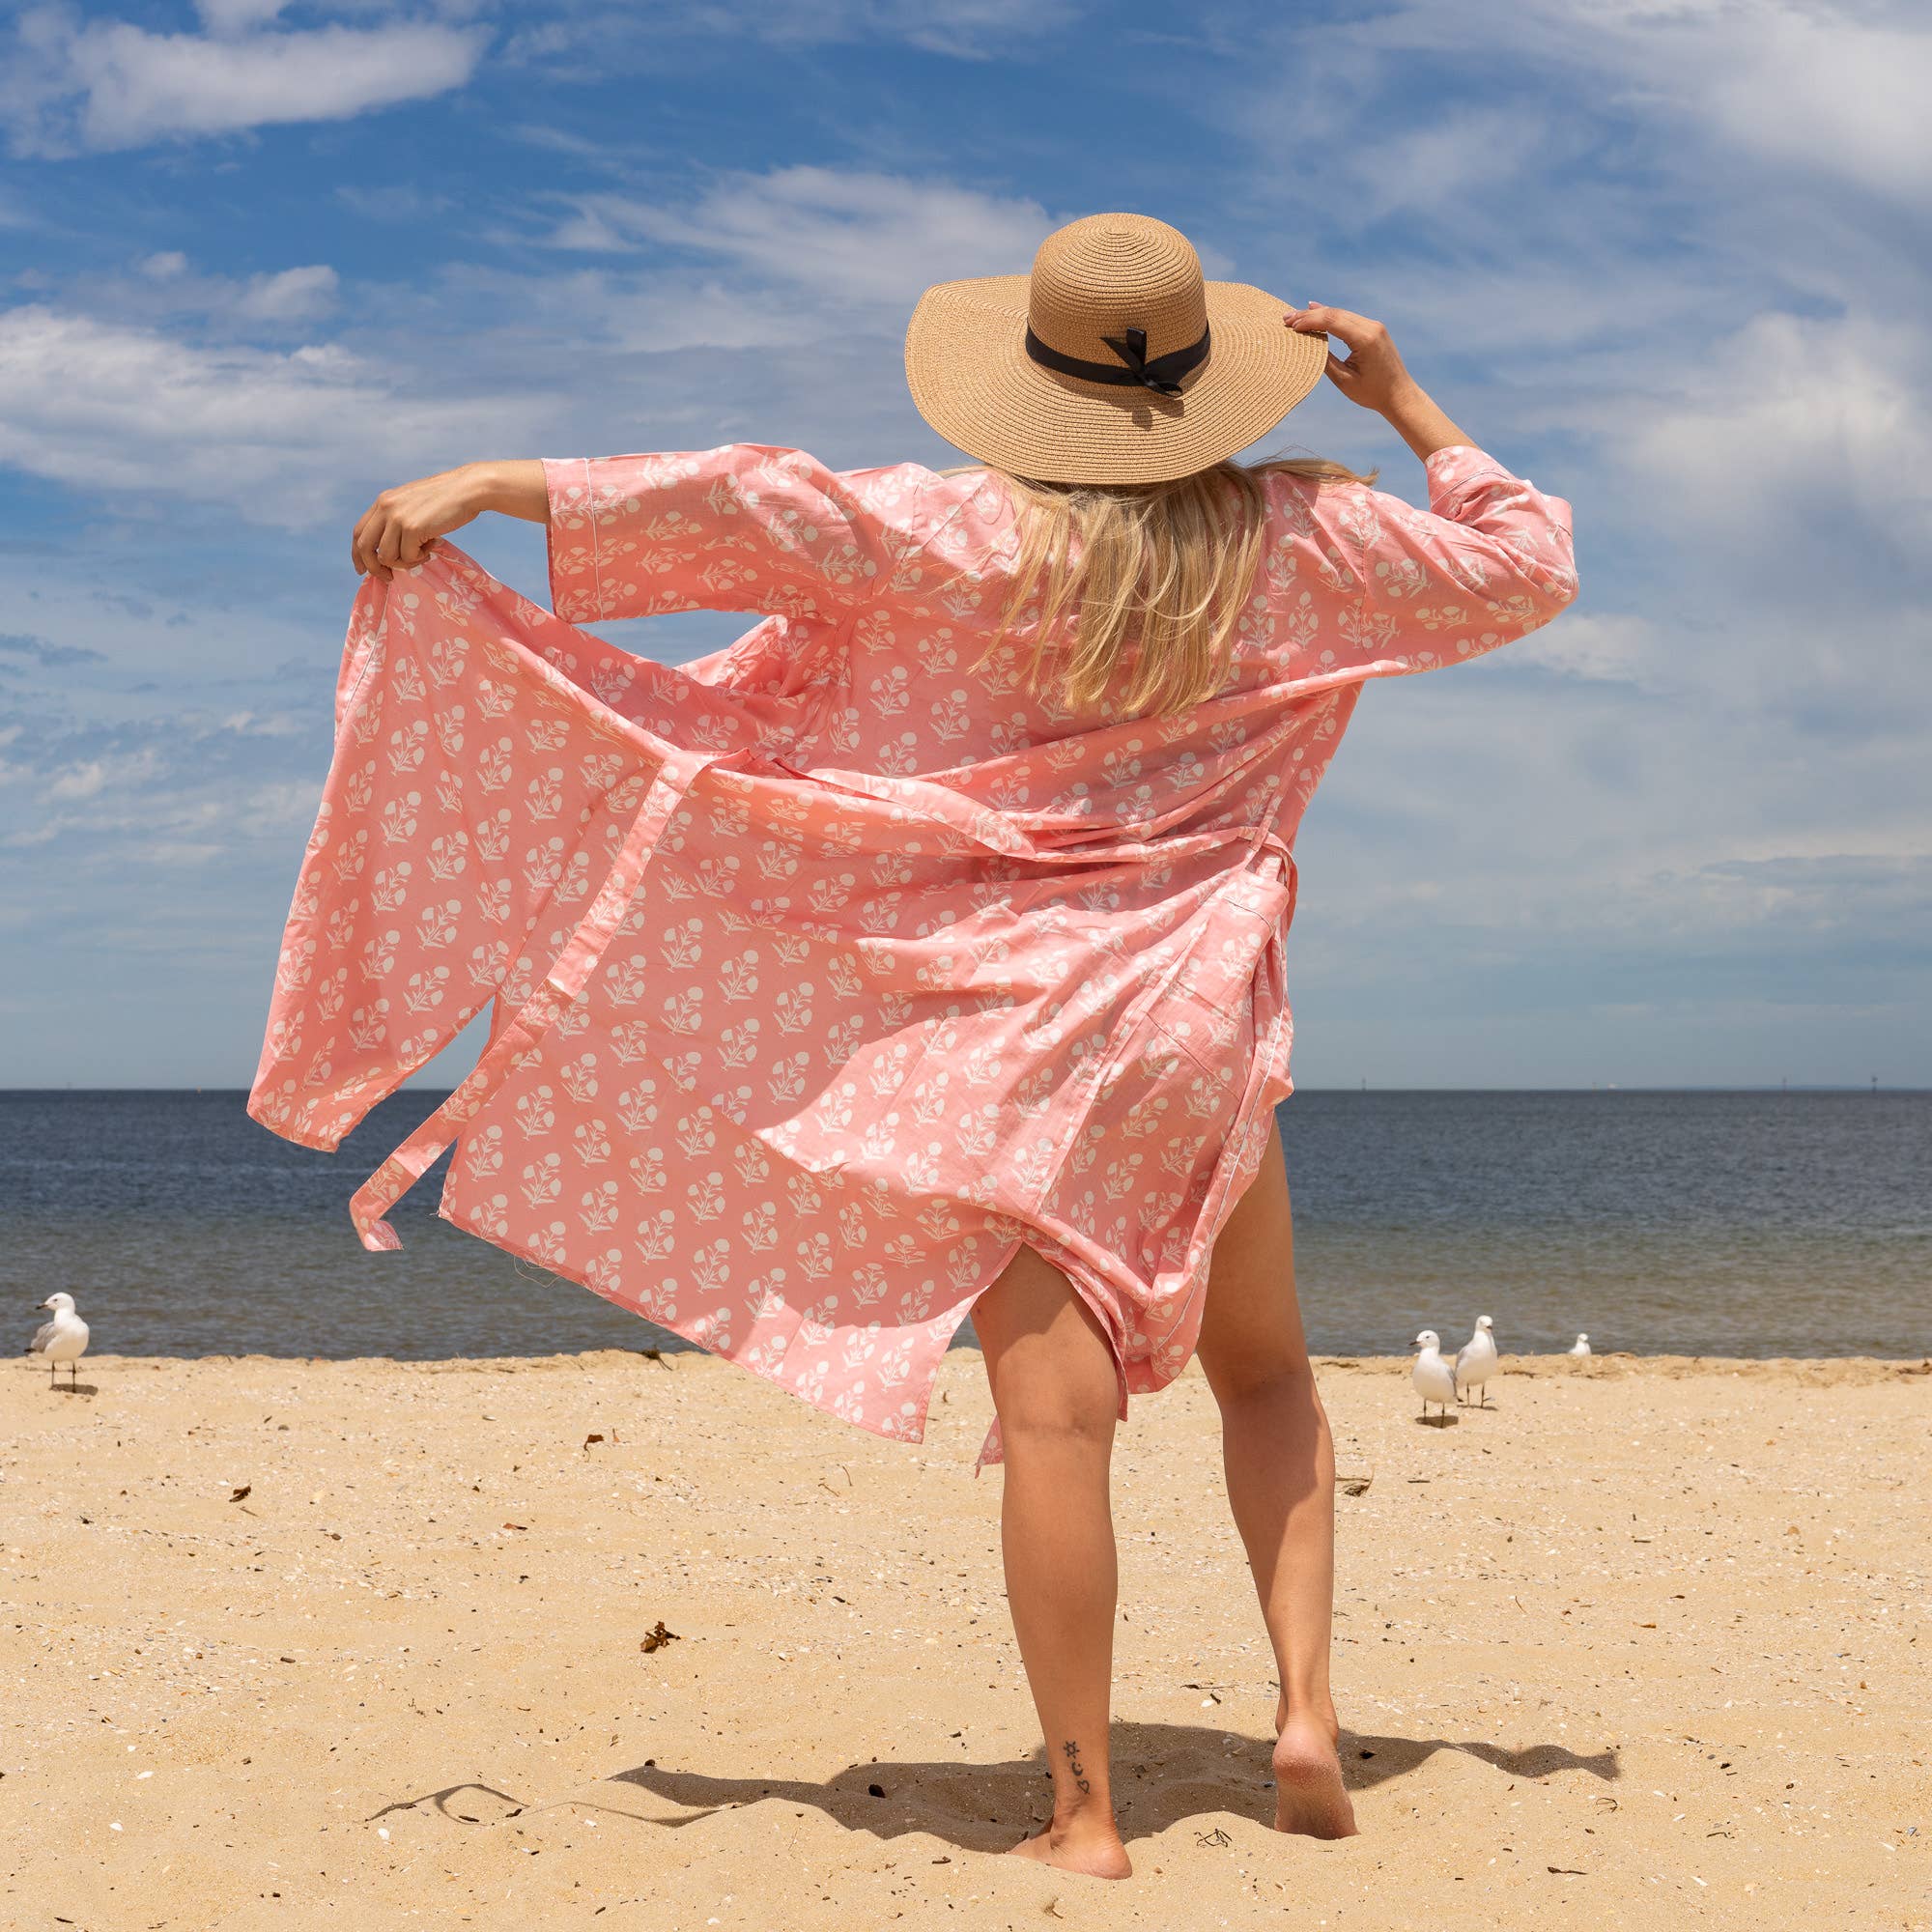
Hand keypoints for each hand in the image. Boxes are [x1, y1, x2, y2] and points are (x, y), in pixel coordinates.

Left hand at [351, 464, 485, 580]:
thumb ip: (397, 520)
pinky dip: (419, 558)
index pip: (358, 531)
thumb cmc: (446, 500)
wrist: (466, 490)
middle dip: (373, 567)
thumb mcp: (412, 504)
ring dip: (404, 563)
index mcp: (383, 501)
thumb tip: (387, 550)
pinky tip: (432, 547)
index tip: (362, 569)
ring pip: (386, 556)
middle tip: (388, 578)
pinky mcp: (412, 528)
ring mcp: (397, 517)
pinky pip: (408, 557)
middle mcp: (385, 507)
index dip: (357, 554)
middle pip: (364, 546)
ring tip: (422, 553)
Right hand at [1283, 303, 1418, 416]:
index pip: (1332, 321)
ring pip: (1341, 313)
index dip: (1309, 321)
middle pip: (1335, 313)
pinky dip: (1330, 316)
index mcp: (1365, 339)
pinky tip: (1316, 309)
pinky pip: (1348, 318)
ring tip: (1296, 317)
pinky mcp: (1373, 329)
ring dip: (1318, 314)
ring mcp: (1374, 326)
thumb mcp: (1344, 380)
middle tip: (1286, 318)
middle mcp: (1371, 327)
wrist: (1400, 395)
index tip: (1291, 326)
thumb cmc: (1372, 393)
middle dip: (1309, 315)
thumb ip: (1325, 361)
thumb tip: (1308, 344)